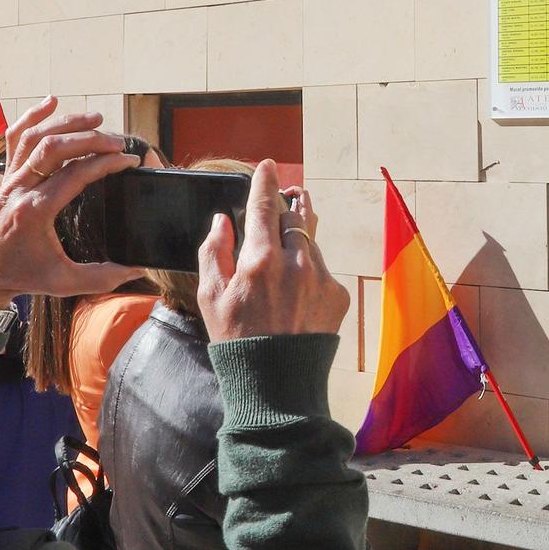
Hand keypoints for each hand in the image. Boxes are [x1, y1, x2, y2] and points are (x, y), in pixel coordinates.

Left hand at [0, 98, 142, 305]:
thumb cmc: (25, 276)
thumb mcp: (64, 282)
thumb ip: (102, 277)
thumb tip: (136, 268)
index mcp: (36, 211)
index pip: (76, 174)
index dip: (106, 164)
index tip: (128, 162)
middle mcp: (20, 188)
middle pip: (55, 148)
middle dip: (91, 140)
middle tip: (118, 143)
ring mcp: (10, 178)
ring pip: (36, 136)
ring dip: (67, 123)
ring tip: (96, 119)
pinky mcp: (6, 175)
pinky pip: (15, 137)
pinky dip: (31, 116)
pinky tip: (51, 102)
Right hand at [196, 160, 349, 341]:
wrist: (276, 384)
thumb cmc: (236, 340)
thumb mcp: (210, 297)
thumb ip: (214, 252)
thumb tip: (222, 220)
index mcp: (260, 260)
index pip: (264, 205)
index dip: (264, 181)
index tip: (267, 165)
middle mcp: (295, 263)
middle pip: (294, 216)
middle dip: (287, 206)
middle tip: (282, 202)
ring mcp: (321, 278)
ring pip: (310, 242)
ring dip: (297, 243)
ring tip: (283, 262)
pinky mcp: (338, 294)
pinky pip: (322, 269)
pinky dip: (309, 272)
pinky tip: (295, 295)